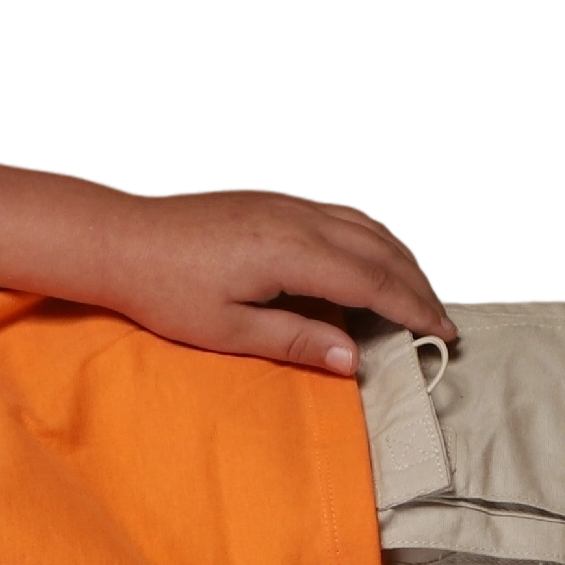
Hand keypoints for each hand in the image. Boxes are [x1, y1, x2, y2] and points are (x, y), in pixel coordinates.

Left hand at [72, 183, 454, 376]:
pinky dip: (373, 237)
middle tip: (441, 321)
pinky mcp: (276, 201)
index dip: (413, 309)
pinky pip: (344, 214)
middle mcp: (301, 219)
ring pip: (368, 226)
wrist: (121, 239)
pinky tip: (375, 257)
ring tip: (418, 293)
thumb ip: (296, 341)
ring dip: (400, 258)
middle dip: (417, 286)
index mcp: (293, 253)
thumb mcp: (228, 330)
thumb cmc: (164, 289)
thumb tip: (353, 362)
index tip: (444, 333)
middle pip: (381, 250)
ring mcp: (290, 204)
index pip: (374, 282)